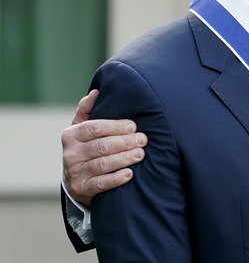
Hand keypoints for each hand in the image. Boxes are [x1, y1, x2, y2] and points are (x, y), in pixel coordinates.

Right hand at [61, 89, 147, 206]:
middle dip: (125, 142)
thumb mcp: (82, 127)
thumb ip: (87, 109)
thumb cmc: (85, 145)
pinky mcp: (82, 188)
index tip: (133, 126)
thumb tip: (97, 92)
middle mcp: (71, 153)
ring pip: (103, 164)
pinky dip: (116, 178)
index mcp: (71, 135)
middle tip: (144, 139)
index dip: (115, 126)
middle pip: (102, 146)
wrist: (75, 177)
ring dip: (124, 158)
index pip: (95, 128)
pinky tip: (130, 173)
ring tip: (141, 154)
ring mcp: (75, 172)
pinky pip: (101, 183)